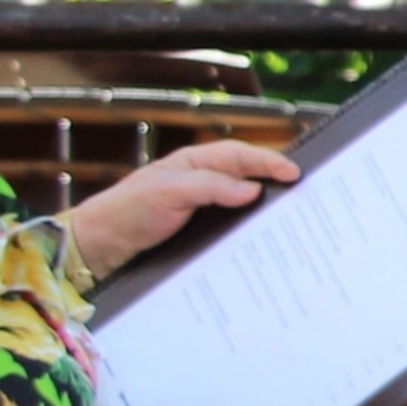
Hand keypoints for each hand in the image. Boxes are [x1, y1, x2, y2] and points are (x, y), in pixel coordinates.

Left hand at [66, 141, 297, 275]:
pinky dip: (250, 236)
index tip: (294, 174)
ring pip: (243, 207)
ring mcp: (203, 210)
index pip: (239, 156)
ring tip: (293, 222)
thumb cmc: (126, 211)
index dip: (268, 163)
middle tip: (306, 196)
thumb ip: (208, 187)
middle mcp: (203, 184)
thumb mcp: (166, 193)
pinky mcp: (201, 236)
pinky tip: (264, 247)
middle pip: (248, 179)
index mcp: (195, 164)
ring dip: (266, 214)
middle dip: (276, 185)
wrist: (100, 249)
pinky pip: (232, 231)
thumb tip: (251, 190)